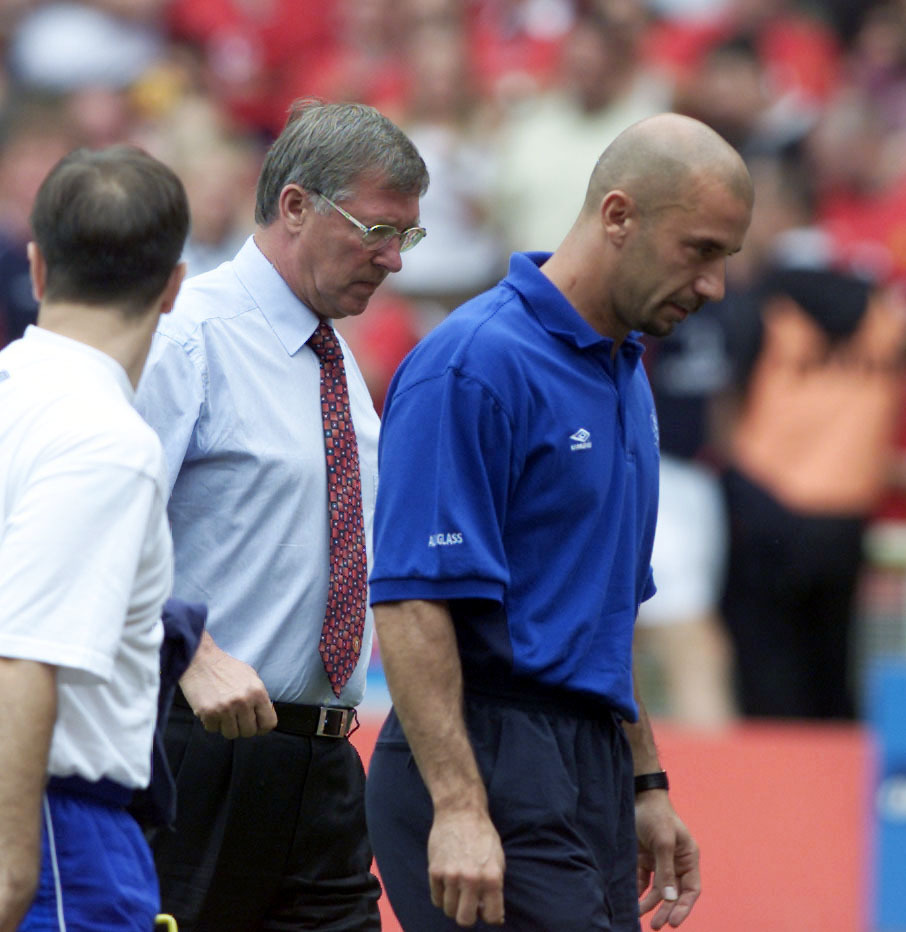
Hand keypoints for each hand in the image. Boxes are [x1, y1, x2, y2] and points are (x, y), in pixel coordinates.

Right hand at [179, 635, 277, 738]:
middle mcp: (243, 702)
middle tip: (236, 717)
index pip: (268, 723)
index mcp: (258, 692)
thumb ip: (259, 698)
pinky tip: (212, 709)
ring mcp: (225, 709)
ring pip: (231, 734)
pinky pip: (213, 730)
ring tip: (223, 712)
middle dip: (243, 727)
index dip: (262, 727)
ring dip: (227, 726)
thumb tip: (264, 717)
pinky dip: (212, 723)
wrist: (200, 661)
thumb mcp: (251, 677)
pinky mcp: (208, 713)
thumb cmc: (227, 668)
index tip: (256, 724)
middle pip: (249, 732)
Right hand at [427, 806, 505, 926]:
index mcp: (492, 877)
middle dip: (468, 915)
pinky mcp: (434, 870)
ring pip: (449, 910)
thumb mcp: (498, 860)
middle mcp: (471, 879)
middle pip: (465, 920)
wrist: (460, 811)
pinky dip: (442, 896)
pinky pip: (436, 899)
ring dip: (454, 904)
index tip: (486, 908)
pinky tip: (448, 883)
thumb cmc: (482, 835)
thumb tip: (495, 918)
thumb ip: (496, 888)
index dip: (489, 916)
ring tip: (458, 889)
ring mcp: (451, 875)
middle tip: (469, 903)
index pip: (492, 917)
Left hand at [635, 791, 700, 928]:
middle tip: (656, 925)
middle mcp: (675, 863)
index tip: (674, 922)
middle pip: (672, 893)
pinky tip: (631, 902)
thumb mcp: (664, 841)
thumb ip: (666, 870)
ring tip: (639, 917)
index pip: (690, 890)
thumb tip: (670, 898)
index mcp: (688, 858)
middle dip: (665, 910)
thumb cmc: (657, 815)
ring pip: (657, 890)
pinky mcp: (643, 859)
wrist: (637, 796)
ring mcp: (659, 862)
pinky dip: (638, 892)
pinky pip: (642, 881)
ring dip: (649, 904)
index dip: (683, 907)